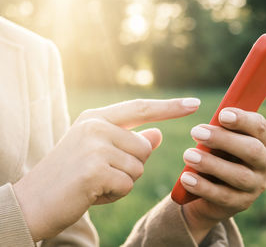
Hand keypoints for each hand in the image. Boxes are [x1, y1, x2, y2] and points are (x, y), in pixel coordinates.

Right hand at [13, 98, 199, 240]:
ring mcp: (94, 146)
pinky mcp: (95, 169)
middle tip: (100, 173)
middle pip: (144, 147)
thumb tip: (158, 134)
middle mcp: (95, 126)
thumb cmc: (69, 177)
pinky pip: (128, 184)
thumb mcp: (99, 152)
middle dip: (131, 166)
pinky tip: (91, 192)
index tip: (195, 103)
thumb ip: (129, 141)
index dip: (170, 107)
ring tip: (94, 182)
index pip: (141, 108)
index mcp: (96, 118)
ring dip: (122, 181)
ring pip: (139, 167)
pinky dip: (115, 194)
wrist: (31, 202)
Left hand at [180, 108, 265, 242]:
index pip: (260, 127)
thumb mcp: (222, 137)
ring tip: (187, 155)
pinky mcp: (242, 204)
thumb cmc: (218, 154)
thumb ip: (223, 123)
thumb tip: (227, 98)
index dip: (242, 120)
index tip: (221, 114)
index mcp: (264, 141)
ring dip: (211, 164)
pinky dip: (203, 187)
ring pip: (238, 175)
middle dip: (223, 140)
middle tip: (196, 132)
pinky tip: (186, 178)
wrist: (211, 191)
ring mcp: (256, 185)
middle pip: (252, 150)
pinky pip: (224, 196)